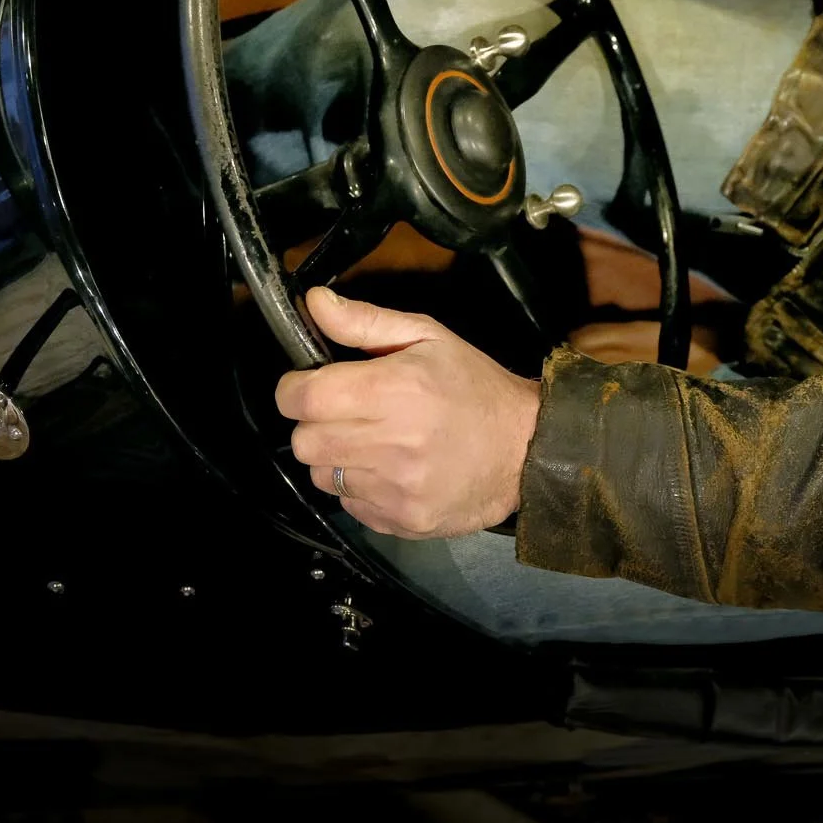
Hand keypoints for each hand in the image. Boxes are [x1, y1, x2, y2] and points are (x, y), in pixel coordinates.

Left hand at [276, 287, 541, 538]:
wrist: (526, 449)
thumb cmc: (476, 387)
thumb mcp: (429, 338)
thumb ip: (366, 322)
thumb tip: (314, 302)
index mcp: (394, 389)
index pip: (303, 397)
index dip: (295, 389)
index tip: (310, 385)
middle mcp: (391, 442)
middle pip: (303, 441)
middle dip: (315, 424)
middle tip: (347, 414)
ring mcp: (395, 488)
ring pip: (321, 475)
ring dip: (336, 457)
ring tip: (372, 443)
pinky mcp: (401, 520)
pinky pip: (348, 505)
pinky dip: (360, 487)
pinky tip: (391, 471)